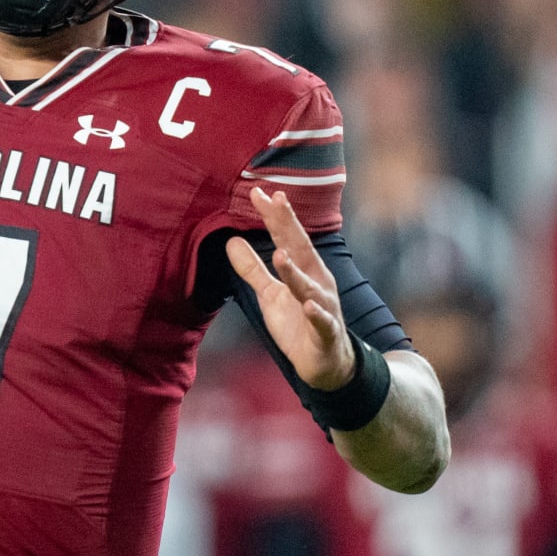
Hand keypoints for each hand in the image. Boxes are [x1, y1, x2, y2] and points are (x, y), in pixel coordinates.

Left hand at [226, 188, 355, 390]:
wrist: (325, 362)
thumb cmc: (298, 323)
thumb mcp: (270, 295)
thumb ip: (252, 269)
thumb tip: (231, 241)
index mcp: (304, 270)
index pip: (287, 237)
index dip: (274, 216)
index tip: (258, 192)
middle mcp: (317, 282)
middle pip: (301, 250)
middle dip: (288, 226)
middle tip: (276, 200)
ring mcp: (323, 307)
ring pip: (309, 287)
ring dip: (295, 272)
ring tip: (280, 254)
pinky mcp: (325, 332)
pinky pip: (321, 322)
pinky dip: (316, 314)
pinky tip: (308, 306)